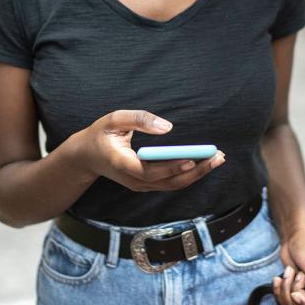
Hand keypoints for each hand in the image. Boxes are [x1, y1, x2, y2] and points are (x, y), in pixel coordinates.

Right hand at [75, 109, 224, 192]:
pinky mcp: (147, 184)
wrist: (86, 157)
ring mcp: (140, 185)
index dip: (170, 168)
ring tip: (218, 159)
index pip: (149, 171)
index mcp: (122, 163)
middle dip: (195, 171)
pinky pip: (171, 182)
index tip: (191, 160)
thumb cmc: (101, 134)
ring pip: (173, 184)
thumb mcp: (113, 119)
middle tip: (218, 157)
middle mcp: (133, 180)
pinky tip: (204, 163)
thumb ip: (139, 119)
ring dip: (197, 173)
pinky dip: (189, 174)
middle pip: (168, 182)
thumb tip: (168, 127)